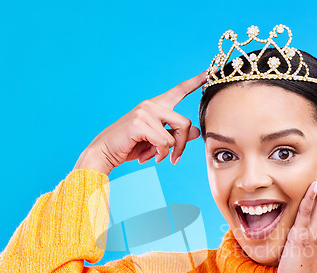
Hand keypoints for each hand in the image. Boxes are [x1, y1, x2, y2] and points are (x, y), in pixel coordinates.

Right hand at [73, 68, 211, 174]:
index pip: (179, 90)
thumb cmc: (130, 146)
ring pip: (176, 135)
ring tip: (156, 157)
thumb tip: (197, 132)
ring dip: (169, 152)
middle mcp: (151, 104)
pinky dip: (160, 154)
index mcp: (156, 106)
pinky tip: (147, 157)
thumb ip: (176, 135)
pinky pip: (165, 143)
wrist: (105, 152)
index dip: (196, 81)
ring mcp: (145, 112)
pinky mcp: (140, 123)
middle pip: (185, 123)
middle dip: (183, 145)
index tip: (211, 70)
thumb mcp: (157, 141)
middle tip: (174, 159)